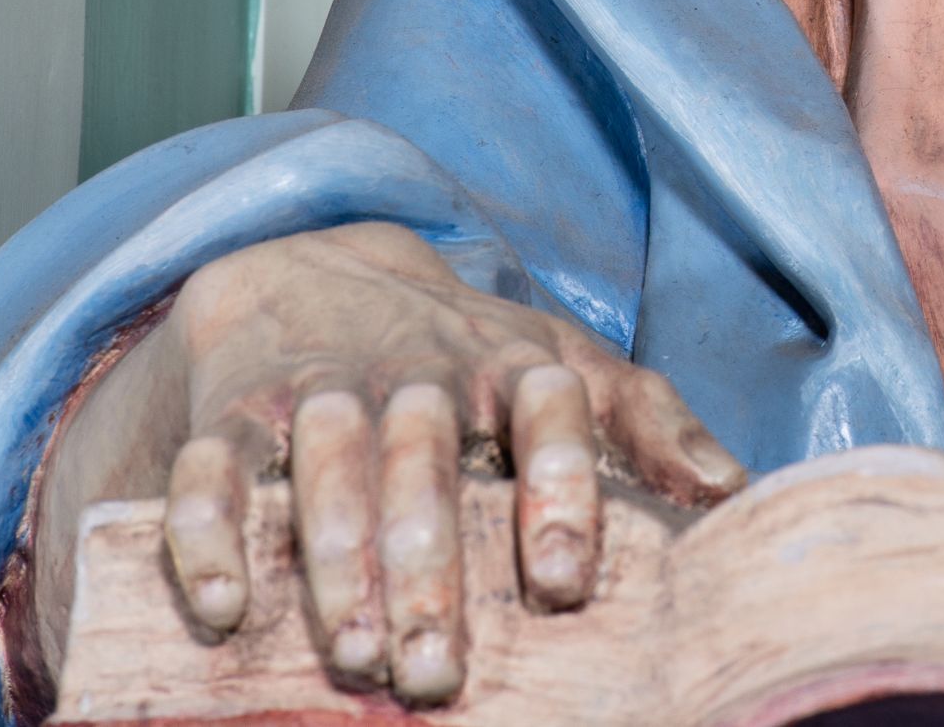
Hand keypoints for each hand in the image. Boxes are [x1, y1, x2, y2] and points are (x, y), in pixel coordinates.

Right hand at [29, 221, 742, 704]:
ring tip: (352, 653)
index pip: (549, 411)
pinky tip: (224, 608)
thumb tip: (735, 496)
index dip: (559, 490)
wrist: (320, 272)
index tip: (561, 584)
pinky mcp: (233, 412)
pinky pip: (211, 469)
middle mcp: (419, 372)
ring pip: (325, 462)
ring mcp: (322, 386)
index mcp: (514, 363)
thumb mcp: (570, 367)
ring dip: (336, 557)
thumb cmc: (469, 354)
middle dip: (430, 566)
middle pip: (426, 458)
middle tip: (437, 671)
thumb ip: (651, 423)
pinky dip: (209, 533)